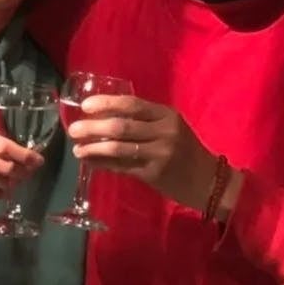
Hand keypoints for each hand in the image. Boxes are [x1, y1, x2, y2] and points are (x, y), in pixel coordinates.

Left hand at [66, 95, 218, 210]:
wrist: (210, 181)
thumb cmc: (186, 151)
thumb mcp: (172, 129)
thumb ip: (145, 121)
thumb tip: (103, 118)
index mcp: (167, 115)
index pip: (132, 104)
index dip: (106, 103)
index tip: (85, 105)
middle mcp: (164, 132)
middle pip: (121, 125)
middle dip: (93, 127)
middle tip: (73, 129)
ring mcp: (159, 154)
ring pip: (118, 147)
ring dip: (94, 147)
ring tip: (77, 149)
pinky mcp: (154, 175)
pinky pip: (122, 167)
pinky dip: (103, 164)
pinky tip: (90, 162)